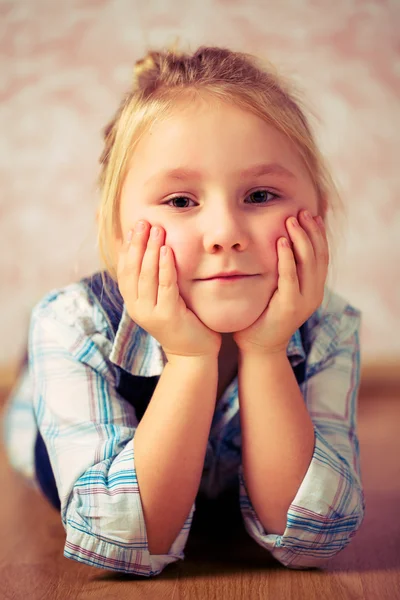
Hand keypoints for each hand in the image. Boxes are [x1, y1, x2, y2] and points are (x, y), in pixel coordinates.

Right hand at [117, 220, 221, 360]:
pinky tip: (167, 250)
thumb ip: (156, 281)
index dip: (127, 248)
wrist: (193, 354)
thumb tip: (154, 252)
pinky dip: (165, 267)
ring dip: (150, 250)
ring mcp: (151, 313)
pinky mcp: (168, 316)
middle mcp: (137, 308)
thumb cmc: (182, 322)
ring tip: (156, 230)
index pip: (124, 270)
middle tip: (143, 222)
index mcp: (134, 302)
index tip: (132, 228)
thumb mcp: (163, 299)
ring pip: (146, 276)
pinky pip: (165, 286)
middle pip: (132, 270)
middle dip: (137, 243)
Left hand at [233, 210, 328, 354]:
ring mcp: (304, 301)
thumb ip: (284, 270)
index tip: (309, 214)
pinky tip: (282, 242)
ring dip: (301, 239)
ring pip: (309, 263)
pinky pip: (290, 277)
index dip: (318, 234)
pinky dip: (287, 258)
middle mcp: (314, 293)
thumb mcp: (278, 289)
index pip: (322, 255)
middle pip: (319, 255)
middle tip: (300, 212)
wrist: (259, 348)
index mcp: (313, 288)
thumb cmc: (263, 315)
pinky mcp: (289, 307)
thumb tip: (278, 241)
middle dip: (310, 231)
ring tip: (292, 220)